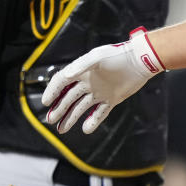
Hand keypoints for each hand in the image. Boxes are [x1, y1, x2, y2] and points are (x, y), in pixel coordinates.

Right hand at [41, 28, 164, 134]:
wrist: (140, 61)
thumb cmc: (118, 55)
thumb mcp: (98, 57)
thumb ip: (82, 65)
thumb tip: (66, 75)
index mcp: (82, 71)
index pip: (61, 82)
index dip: (52, 91)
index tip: (45, 102)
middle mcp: (88, 83)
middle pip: (69, 98)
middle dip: (59, 109)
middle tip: (50, 120)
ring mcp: (99, 92)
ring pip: (81, 108)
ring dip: (71, 118)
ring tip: (61, 130)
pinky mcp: (112, 99)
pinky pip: (99, 113)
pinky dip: (93, 121)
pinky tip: (86, 129)